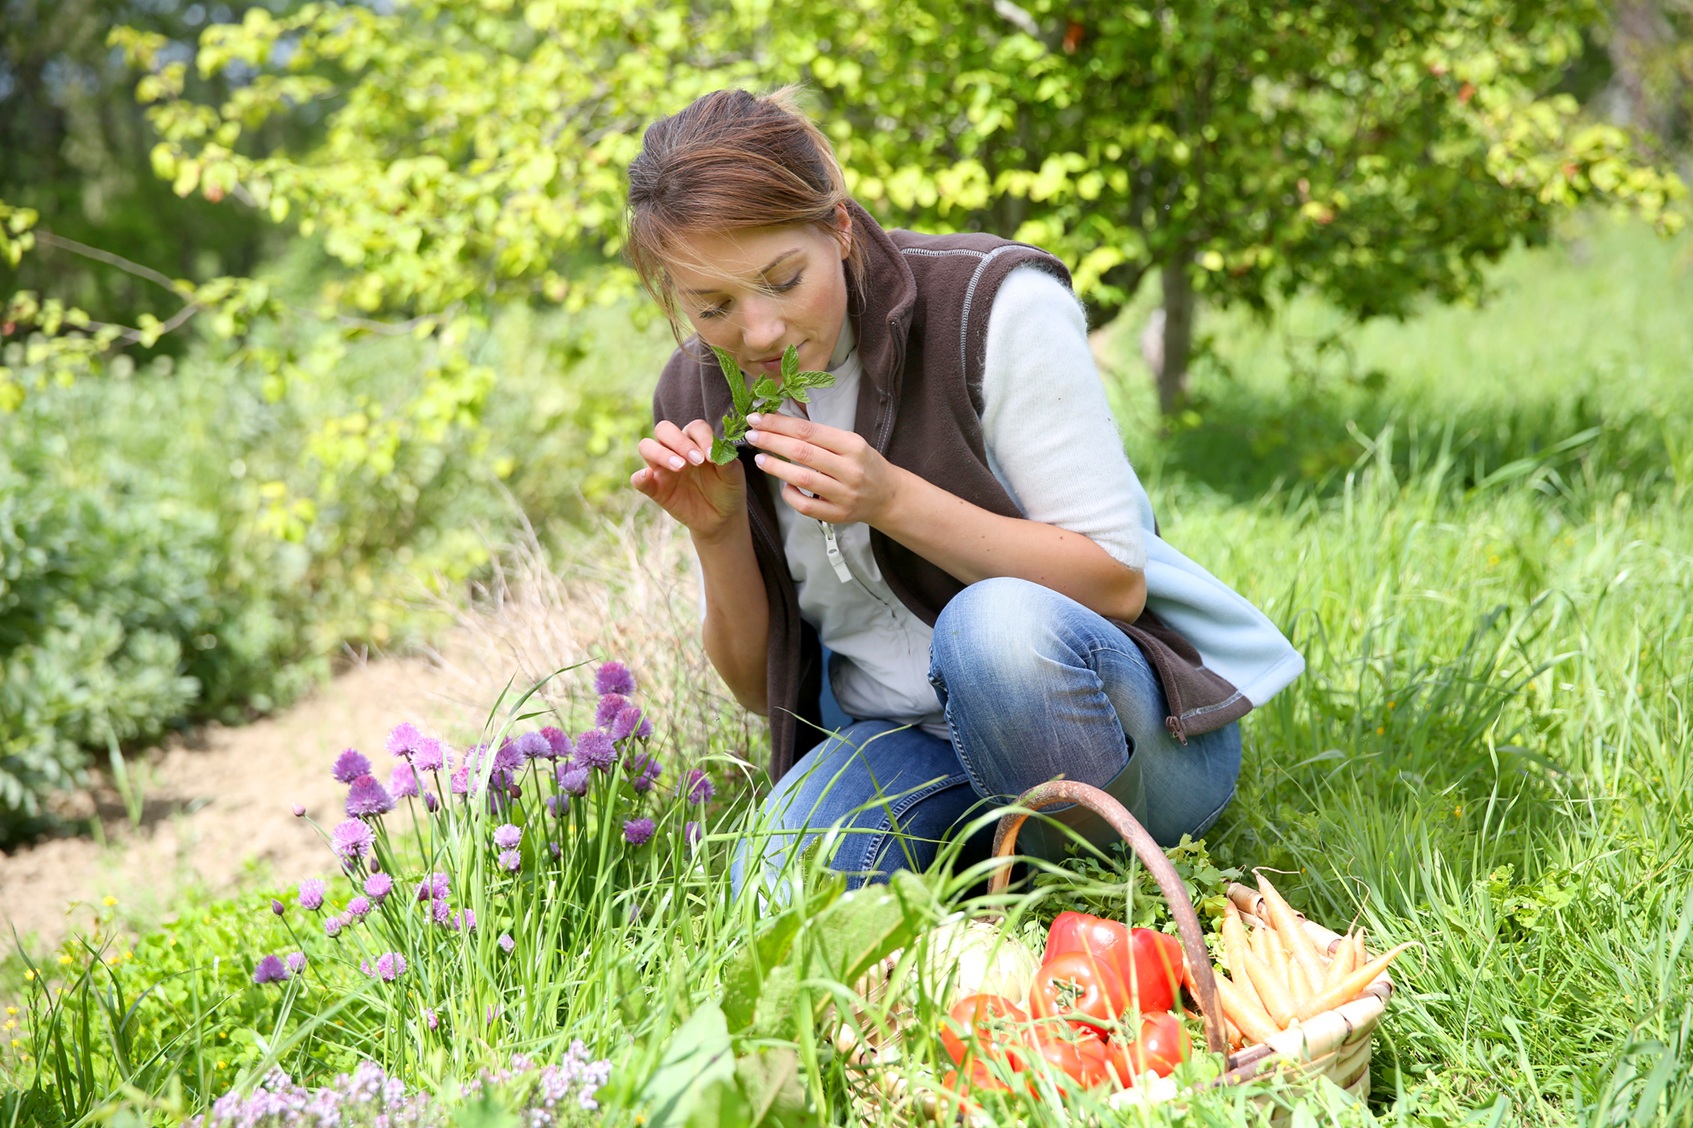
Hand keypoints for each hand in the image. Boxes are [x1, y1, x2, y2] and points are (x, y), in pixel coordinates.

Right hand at [630, 419, 745, 540]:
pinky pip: (638, 479)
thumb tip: (715, 452)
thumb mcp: (732, 475)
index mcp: (696, 441)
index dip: (703, 438)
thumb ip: (726, 461)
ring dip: (661, 454)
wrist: (721, 517)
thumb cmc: (727, 489)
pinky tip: (647, 476)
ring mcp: (663, 467)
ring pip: (647, 447)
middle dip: (679, 441)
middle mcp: (676, 449)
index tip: (712, 455)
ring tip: (680, 467)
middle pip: (664, 429)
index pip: (694, 428)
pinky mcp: (655, 488)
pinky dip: (639, 476)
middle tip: (696, 461)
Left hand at [743, 411, 903, 525]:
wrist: (888, 496)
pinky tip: (783, 484)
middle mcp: (850, 469)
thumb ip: (819, 435)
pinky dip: (790, 494)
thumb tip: (780, 421)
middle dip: (772, 441)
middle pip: (802, 452)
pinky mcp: (838, 515)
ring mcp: (844, 494)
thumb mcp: (850, 442)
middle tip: (751, 435)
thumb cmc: (863, 464)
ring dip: (776, 467)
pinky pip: (806, 506)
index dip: (779, 424)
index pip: (809, 431)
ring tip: (759, 458)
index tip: (758, 418)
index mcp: (852, 445)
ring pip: (803, 479)